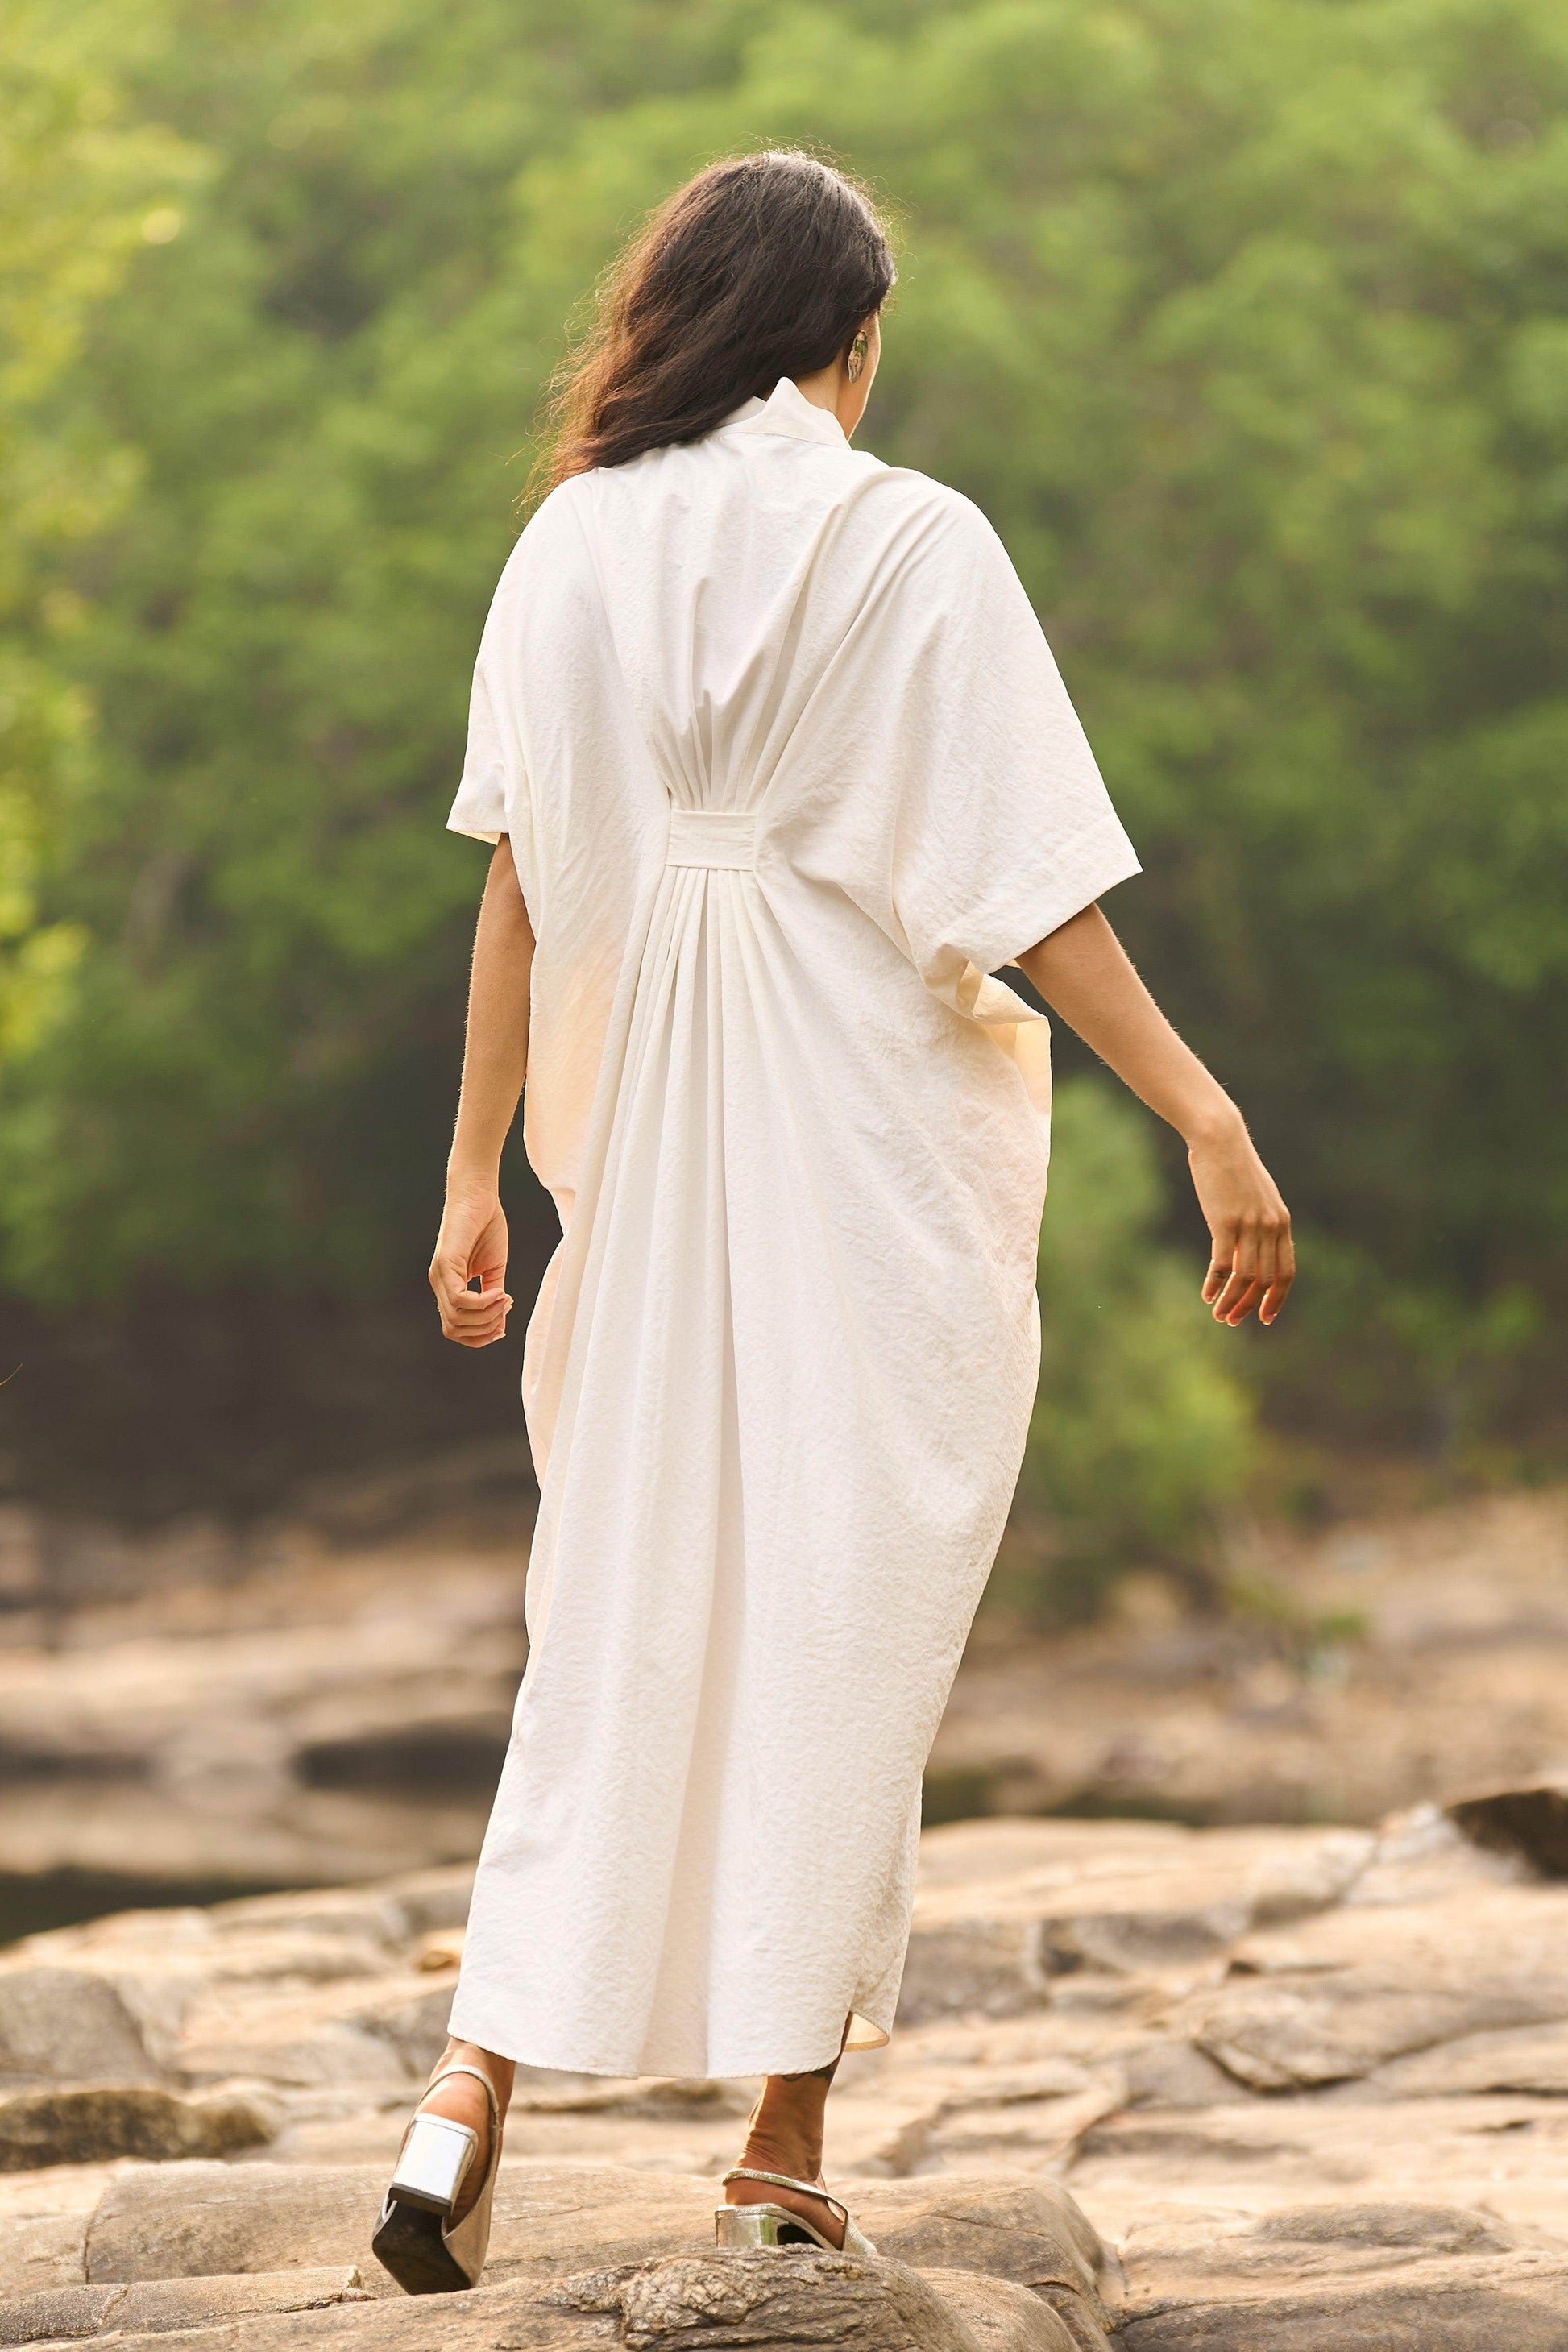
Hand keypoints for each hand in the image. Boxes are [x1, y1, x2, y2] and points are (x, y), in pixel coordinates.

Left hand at [429, 1180, 512, 1346]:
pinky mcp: (445, 1263)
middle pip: (453, 1329)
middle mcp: (439, 1284)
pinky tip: (499, 1292)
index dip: (478, 1336)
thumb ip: (493, 1296)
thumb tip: (500, 1325)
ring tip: (505, 1299)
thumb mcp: (494, 1269)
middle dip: (484, 1329)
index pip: (454, 1329)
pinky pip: (458, 1299)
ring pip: (456, 1318)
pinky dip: (482, 1303)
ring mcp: (439, 1275)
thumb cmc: (486, 1226)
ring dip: (486, 1316)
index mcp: (449, 1287)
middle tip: (506, 1308)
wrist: (478, 1194)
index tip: (501, 1327)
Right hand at [1188, 1112, 1294, 1326]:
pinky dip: (1215, 1284)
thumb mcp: (1256, 1198)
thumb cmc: (1234, 1168)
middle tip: (1233, 1320)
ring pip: (1244, 1277)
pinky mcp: (1225, 1222)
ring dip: (1232, 1301)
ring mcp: (1249, 1225)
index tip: (1266, 1317)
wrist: (1221, 1141)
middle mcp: (1270, 1227)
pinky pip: (1222, 1263)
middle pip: (1265, 1280)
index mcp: (1282, 1223)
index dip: (1277, 1298)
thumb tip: (1249, 1251)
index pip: (1286, 1272)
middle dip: (1250, 1306)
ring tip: (1219, 1314)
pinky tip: (1206, 1295)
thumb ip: (1259, 1224)